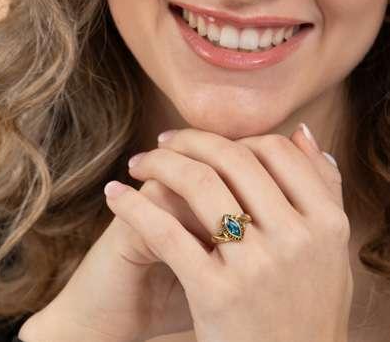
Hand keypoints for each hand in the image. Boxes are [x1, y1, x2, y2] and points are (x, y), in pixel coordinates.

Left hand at [105, 124, 353, 341]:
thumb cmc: (305, 308)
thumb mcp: (328, 251)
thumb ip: (323, 190)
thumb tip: (301, 132)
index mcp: (327, 223)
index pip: (278, 151)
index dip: (239, 136)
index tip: (209, 141)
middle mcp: (297, 240)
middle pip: (234, 158)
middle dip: (190, 140)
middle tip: (164, 141)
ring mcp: (257, 267)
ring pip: (198, 182)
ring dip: (158, 162)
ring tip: (139, 163)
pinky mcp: (216, 293)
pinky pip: (165, 231)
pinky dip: (132, 205)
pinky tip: (114, 195)